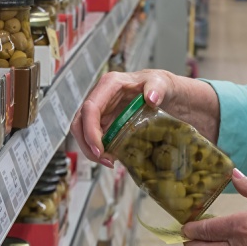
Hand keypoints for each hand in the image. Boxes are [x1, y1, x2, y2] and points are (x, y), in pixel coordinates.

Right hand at [70, 69, 218, 166]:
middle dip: (86, 143)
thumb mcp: (162, 83)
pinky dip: (100, 149)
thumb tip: (151, 97)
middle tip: (103, 160)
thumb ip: (157, 88)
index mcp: (110, 84)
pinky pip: (95, 137)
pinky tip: (113, 158)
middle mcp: (101, 97)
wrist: (166, 93)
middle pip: (80, 122)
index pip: (90, 108)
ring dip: (91, 149)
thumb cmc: (162, 85)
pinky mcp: (106, 122)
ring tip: (109, 162)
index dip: (90, 130)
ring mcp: (103, 110)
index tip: (100, 148)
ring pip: (83, 132)